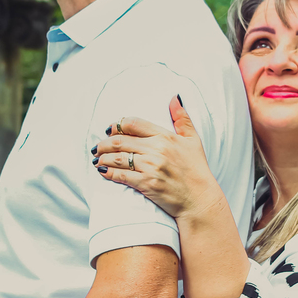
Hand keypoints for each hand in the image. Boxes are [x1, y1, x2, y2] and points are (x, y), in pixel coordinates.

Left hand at [93, 96, 225, 220]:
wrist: (200, 199)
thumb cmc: (197, 170)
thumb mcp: (193, 140)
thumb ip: (182, 118)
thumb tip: (174, 97)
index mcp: (165, 136)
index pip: (133, 124)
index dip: (117, 125)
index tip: (109, 130)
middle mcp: (156, 150)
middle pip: (120, 141)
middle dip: (104, 144)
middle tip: (97, 147)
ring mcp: (150, 167)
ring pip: (117, 158)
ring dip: (103, 158)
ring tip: (97, 159)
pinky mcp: (146, 184)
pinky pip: (121, 175)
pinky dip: (108, 173)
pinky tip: (103, 172)